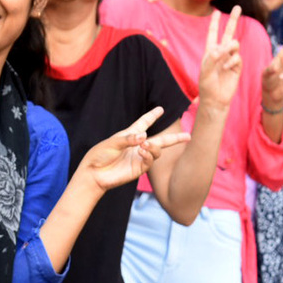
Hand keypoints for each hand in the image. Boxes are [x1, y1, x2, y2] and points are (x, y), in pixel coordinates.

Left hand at [76, 106, 190, 193]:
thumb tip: (145, 136)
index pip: (144, 123)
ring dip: (154, 146)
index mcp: (130, 135)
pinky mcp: (139, 169)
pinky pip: (150, 161)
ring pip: (157, 151)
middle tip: (188, 136)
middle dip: (175, 139)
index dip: (152, 116)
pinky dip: (149, 155)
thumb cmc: (99, 155)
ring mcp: (139, 157)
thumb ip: (128, 139)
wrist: (94, 173)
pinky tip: (142, 151)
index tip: (161, 109)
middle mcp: (138, 146)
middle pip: (160, 140)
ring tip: (145, 145)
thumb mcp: (112, 143)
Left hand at [197, 7, 242, 110]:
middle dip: (232, 20)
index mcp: (210, 51)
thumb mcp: (205, 71)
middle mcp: (221, 53)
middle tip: (237, 7)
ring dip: (230, 48)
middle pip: (228, 32)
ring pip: (234, 44)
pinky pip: (238, 57)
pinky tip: (227, 68)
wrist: (216, 99)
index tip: (216, 11)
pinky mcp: (237, 66)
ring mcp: (230, 59)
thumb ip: (212, 58)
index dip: (214, 22)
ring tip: (225, 56)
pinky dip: (232, 61)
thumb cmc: (207, 85)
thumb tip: (222, 47)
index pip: (212, 33)